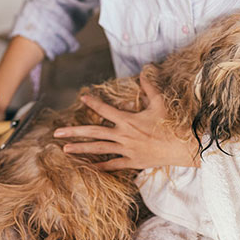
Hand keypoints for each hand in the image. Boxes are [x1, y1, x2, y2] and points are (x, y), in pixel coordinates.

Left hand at [53, 75, 198, 170]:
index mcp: (128, 120)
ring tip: (65, 150)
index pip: (105, 109)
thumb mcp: (161, 103)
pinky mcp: (132, 162)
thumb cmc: (172, 124)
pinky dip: (101, 166)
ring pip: (99, 149)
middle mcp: (123, 135)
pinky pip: (113, 165)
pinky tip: (88, 167)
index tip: (82, 97)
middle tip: (57, 133)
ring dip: (81, 149)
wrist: (182, 147)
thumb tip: (145, 71)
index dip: (93, 102)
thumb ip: (150, 87)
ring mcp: (126, 150)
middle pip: (93, 132)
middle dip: (74, 132)